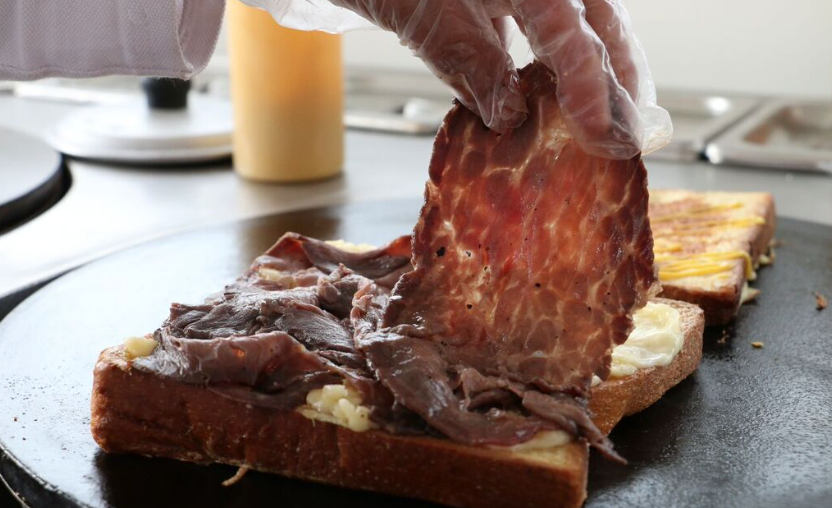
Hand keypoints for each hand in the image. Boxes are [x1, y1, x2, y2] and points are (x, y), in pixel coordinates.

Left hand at [330, 0, 645, 158]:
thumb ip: (473, 66)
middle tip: (633, 132)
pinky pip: (554, 22)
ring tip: (616, 116)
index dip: (590, 86)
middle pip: (600, 18)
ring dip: (602, 67)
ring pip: (585, 18)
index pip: (569, 30)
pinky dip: (566, 56)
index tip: (601, 134)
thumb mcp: (429, 24)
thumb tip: (512, 117)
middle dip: (621, 76)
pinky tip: (566, 91)